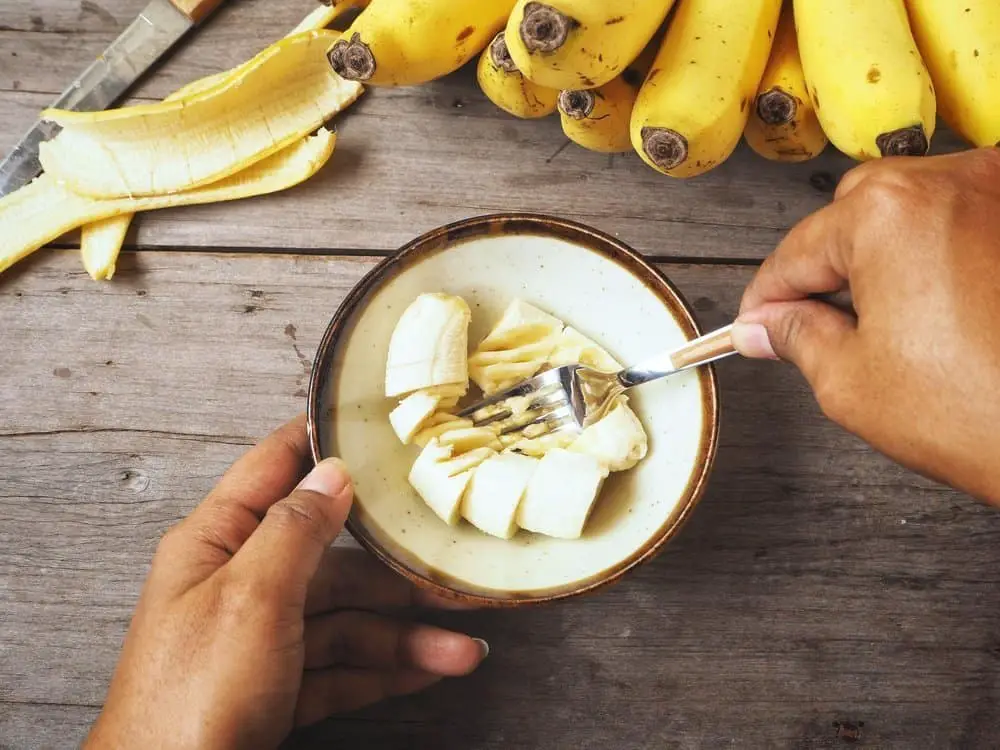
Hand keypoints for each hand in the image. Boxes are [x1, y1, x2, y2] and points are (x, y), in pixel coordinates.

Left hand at [84, 415, 486, 749]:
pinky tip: (430, 671)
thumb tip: (333, 472)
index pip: (272, 468)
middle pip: (331, 560)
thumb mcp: (251, 598)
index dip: (320, 439)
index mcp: (217, 544)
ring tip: (463, 648)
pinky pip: (341, 669)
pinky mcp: (277, 688)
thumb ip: (296, 529)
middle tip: (452, 571)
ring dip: (405, 636)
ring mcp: (260, 640)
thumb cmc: (191, 698)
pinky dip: (385, 671)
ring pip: (346, 621)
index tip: (370, 420)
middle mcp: (240, 584)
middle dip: (396, 573)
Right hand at [732, 147, 999, 504]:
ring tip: (884, 320)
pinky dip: (942, 249)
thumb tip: (766, 325)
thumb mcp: (851, 382)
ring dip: (885, 254)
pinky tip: (941, 303)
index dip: (767, 297)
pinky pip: (969, 216)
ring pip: (914, 207)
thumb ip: (794, 337)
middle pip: (855, 213)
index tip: (757, 323)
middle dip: (827, 268)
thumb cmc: (985, 412)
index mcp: (888, 213)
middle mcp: (953, 182)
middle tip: (813, 326)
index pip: (797, 251)